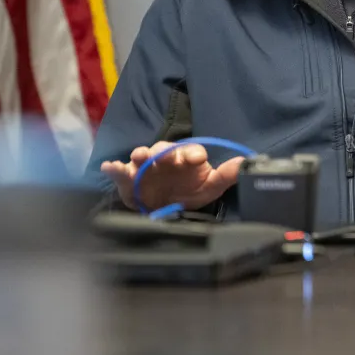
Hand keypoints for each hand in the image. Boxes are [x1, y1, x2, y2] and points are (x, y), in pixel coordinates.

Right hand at [99, 141, 244, 211]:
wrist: (166, 206)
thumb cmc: (189, 191)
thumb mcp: (210, 186)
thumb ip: (226, 175)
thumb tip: (245, 163)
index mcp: (186, 157)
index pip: (191, 151)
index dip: (194, 154)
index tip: (197, 160)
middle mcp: (165, 157)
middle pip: (164, 149)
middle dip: (164, 151)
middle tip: (163, 155)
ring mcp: (146, 166)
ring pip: (142, 156)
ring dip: (140, 154)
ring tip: (138, 156)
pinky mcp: (129, 177)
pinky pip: (120, 171)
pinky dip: (114, 168)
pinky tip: (109, 167)